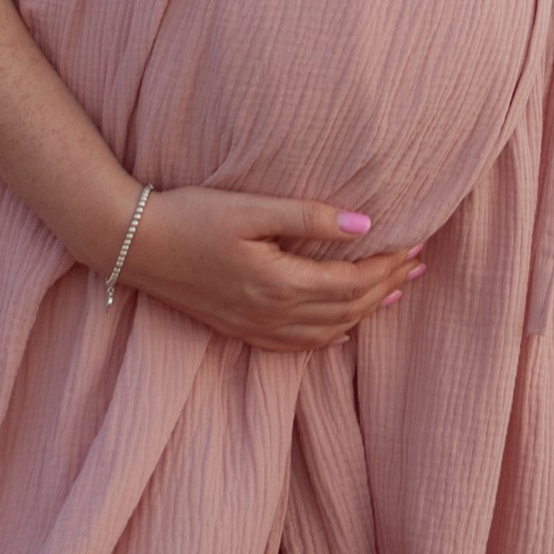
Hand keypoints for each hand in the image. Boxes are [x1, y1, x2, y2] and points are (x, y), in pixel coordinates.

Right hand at [118, 188, 422, 346]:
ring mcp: (253, 327)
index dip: (389, 266)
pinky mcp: (237, 329)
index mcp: (278, 283)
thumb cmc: (191, 215)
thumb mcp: (252, 208)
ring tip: (396, 291)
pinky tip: (342, 330)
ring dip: (365, 312)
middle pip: (346, 309)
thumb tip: (364, 225)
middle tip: (420, 265)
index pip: (352, 283)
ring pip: (326, 331)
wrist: (133, 244)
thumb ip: (309, 218)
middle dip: (387, 286)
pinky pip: (296, 345)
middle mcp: (270, 314)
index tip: (417, 245)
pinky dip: (328, 337)